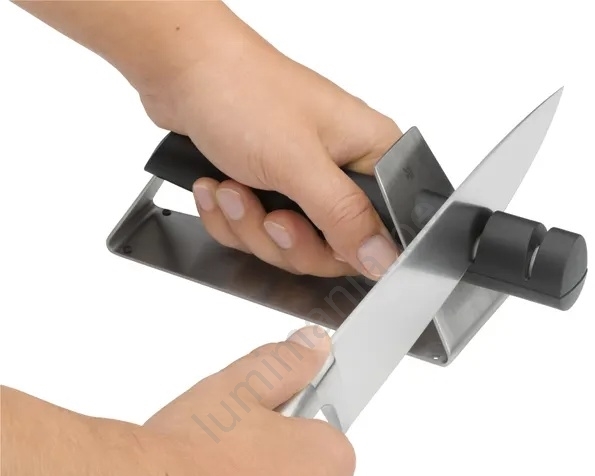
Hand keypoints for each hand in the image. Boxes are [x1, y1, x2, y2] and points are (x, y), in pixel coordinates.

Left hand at [141, 4, 401, 278]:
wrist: (181, 69)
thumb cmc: (243, 91)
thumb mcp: (300, 162)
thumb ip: (345, 215)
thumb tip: (383, 257)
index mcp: (370, 155)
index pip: (379, 232)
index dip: (344, 249)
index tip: (309, 233)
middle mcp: (341, 173)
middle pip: (328, 250)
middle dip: (284, 238)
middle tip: (267, 212)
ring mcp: (303, 184)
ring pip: (286, 246)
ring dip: (249, 225)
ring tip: (230, 188)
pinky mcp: (269, 191)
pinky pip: (256, 235)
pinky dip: (230, 219)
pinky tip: (217, 188)